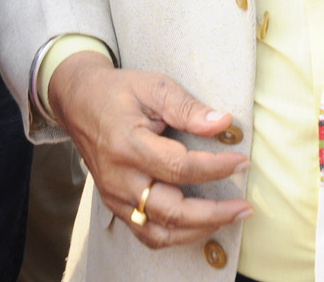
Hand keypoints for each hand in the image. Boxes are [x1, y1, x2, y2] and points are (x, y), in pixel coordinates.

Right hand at [48, 51, 252, 248]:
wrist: (79, 101)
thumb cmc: (119, 91)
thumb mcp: (154, 87)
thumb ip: (187, 107)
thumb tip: (223, 123)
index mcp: (129, 144)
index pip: (179, 167)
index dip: (215, 168)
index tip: (241, 161)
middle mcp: (120, 177)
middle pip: (170, 210)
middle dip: (213, 214)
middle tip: (244, 207)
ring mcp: (115, 196)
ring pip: (158, 232)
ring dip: (197, 230)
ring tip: (228, 218)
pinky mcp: (114, 204)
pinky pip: (145, 233)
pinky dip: (175, 235)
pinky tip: (198, 225)